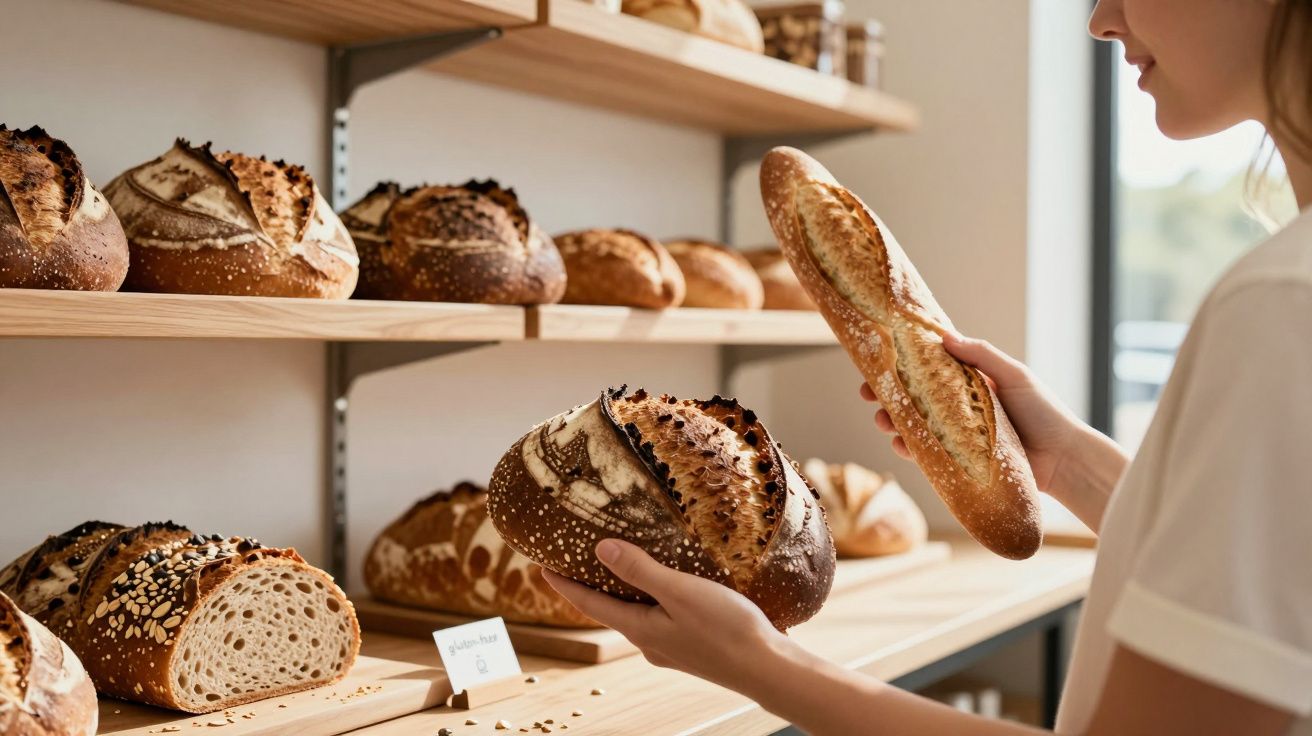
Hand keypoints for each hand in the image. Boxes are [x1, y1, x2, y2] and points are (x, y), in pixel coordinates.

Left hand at [543, 539, 788, 690]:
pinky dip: (652, 598)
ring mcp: (671, 647)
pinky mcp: (693, 645)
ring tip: (620, 565)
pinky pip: (661, 617)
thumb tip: (599, 550)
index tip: (541, 565)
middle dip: (592, 585)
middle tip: (576, 559)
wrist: (768, 669)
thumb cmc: (727, 629)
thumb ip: (640, 570)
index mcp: (639, 629)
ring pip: (637, 614)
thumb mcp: (680, 592)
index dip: (563, 584)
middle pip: (610, 609)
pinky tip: (669, 586)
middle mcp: (649, 642)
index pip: (589, 604)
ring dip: (624, 591)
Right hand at [859, 332, 1086, 495]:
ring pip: (915, 426)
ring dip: (893, 422)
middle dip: (887, 396)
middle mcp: (959, 407)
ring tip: (883, 422)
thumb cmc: (1044, 412)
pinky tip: (900, 446)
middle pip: (914, 398)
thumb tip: (944, 336)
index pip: (928, 370)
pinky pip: (927, 455)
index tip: (877, 360)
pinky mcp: (959, 461)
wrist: (1064, 459)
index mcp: (970, 383)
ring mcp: (957, 435)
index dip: (901, 365)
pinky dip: (910, 450)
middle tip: (869, 394)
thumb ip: (982, 356)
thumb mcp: (1014, 376)